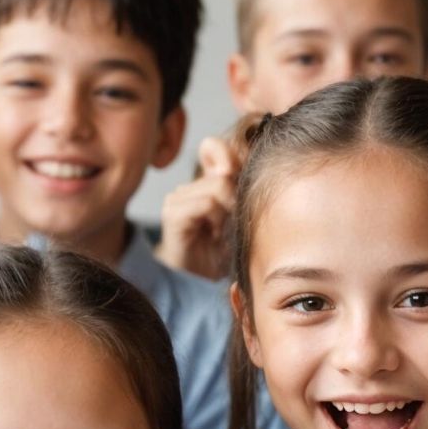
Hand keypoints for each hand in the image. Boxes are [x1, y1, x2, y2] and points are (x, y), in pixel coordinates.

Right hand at [154, 135, 241, 279]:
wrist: (200, 281)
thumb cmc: (224, 251)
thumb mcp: (241, 214)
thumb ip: (244, 188)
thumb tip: (254, 162)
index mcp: (205, 183)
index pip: (212, 147)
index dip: (231, 155)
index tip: (242, 179)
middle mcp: (189, 186)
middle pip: (226, 169)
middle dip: (238, 194)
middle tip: (235, 219)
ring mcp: (178, 198)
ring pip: (218, 185)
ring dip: (229, 210)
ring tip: (224, 230)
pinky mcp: (173, 213)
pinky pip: (207, 203)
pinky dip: (217, 218)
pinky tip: (215, 234)